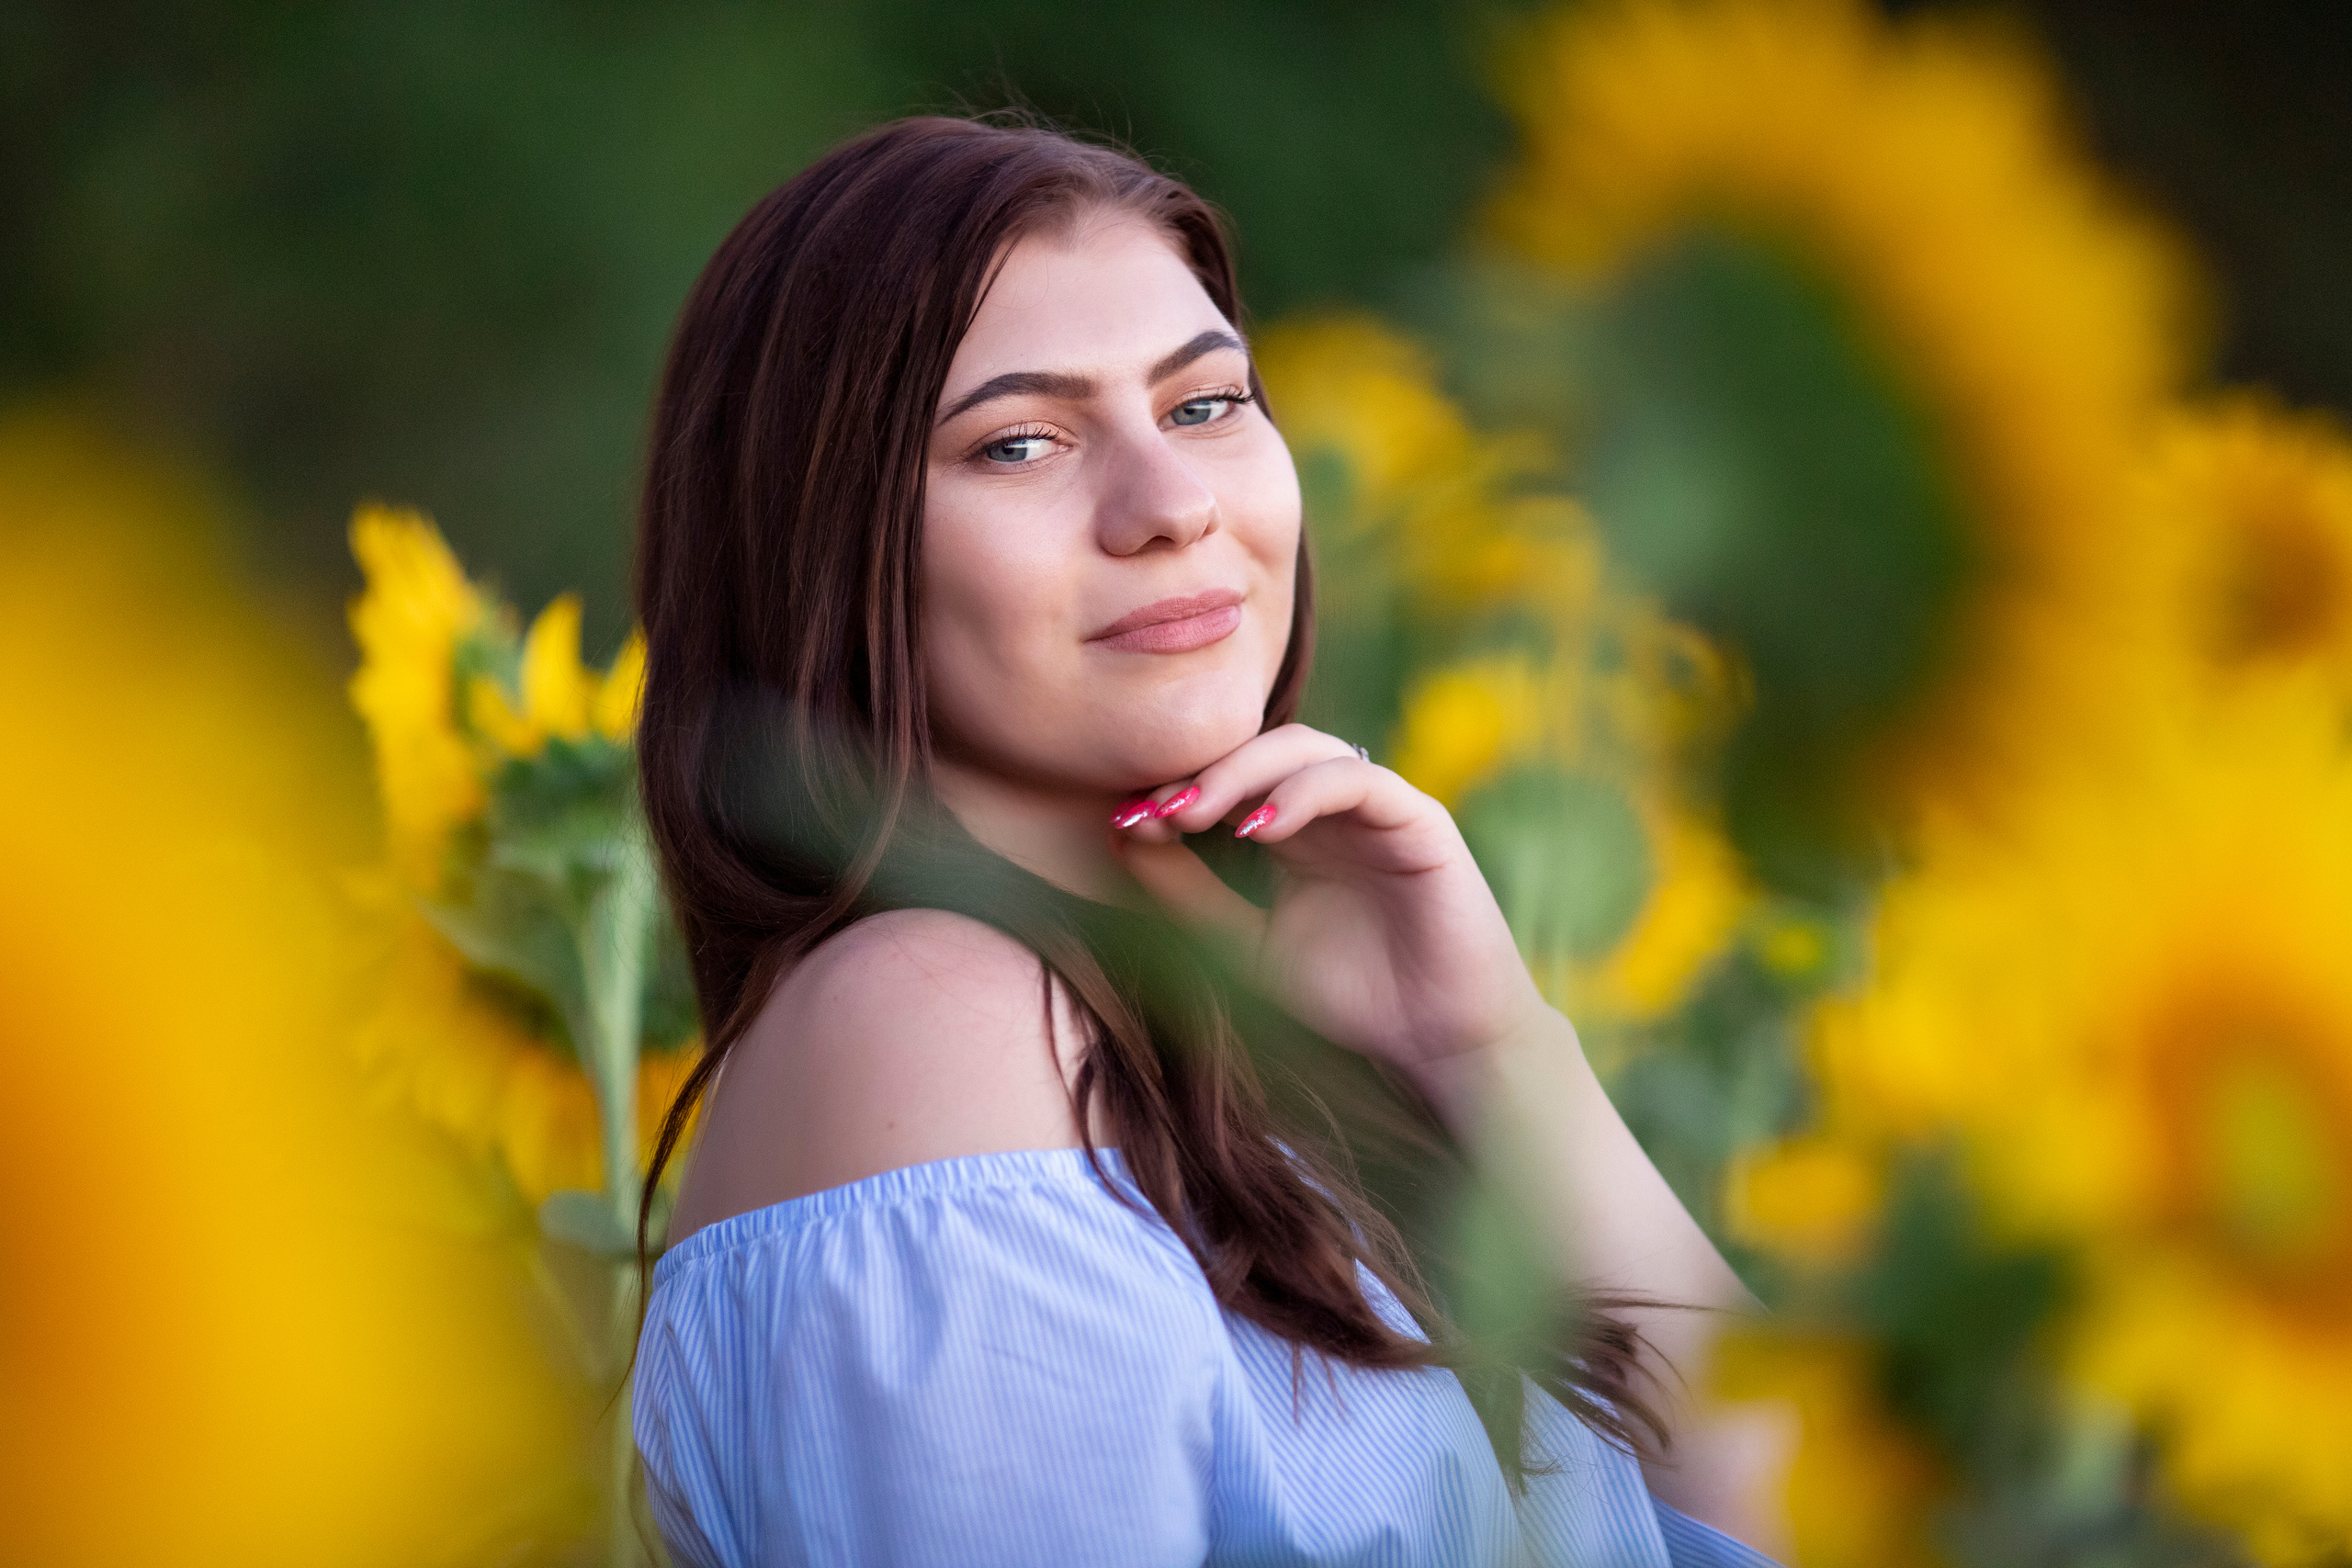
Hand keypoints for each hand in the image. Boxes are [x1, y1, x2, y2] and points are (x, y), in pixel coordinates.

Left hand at [1108, 723, 1548, 1078]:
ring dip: (1241, 772)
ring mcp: (1379, 808)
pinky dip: (1305, 792)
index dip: (1175, 788)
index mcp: (1296, 829)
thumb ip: (1188, 894)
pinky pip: (1359, 779)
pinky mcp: (1420, 821)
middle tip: (1151, 809)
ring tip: (1193, 813)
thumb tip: (1122, 832)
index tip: (1123, 821)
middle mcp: (1336, 808)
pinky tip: (1260, 829)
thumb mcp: (1245, 947)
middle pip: (1258, 748)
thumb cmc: (1349, 998)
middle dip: (1199, 772)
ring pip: (1305, 748)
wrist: (1437, 1045)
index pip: (1228, 778)